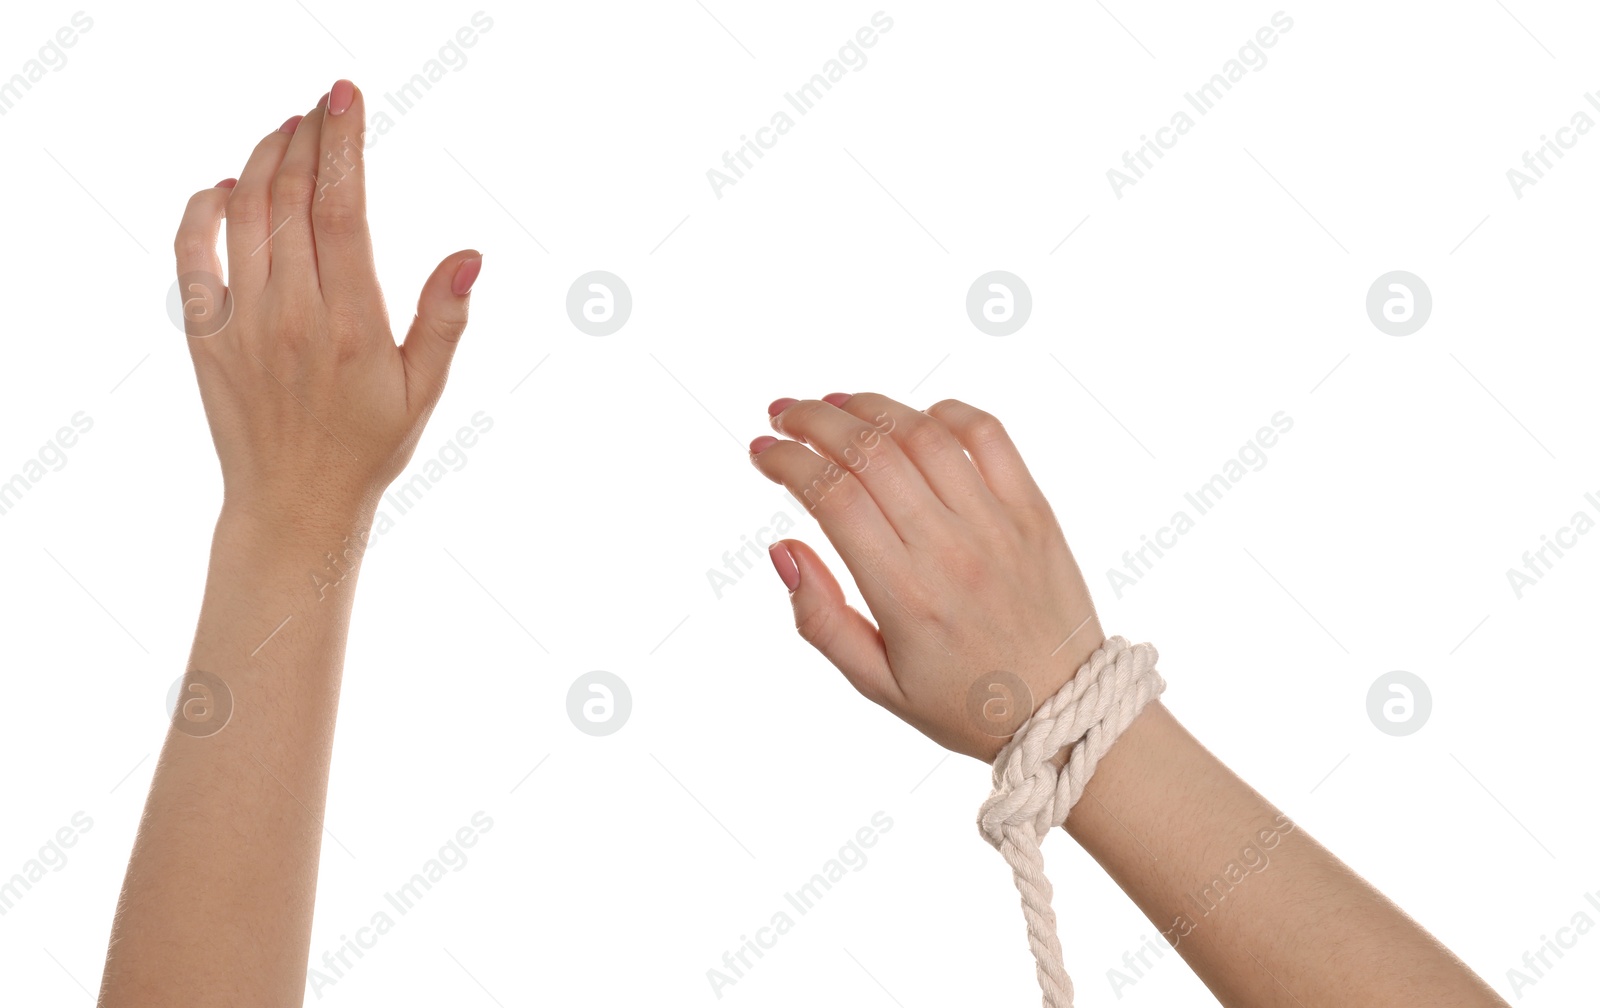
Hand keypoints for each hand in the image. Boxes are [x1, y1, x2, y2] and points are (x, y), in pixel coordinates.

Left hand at [173, 79, 479, 531]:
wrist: (294, 503)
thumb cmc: (368, 446)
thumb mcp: (423, 389)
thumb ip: (444, 319)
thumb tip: (471, 257)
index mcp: (351, 325)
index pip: (342, 210)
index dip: (342, 145)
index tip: (344, 98)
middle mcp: (292, 316)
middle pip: (290, 198)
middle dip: (307, 137)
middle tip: (323, 104)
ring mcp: (242, 323)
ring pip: (244, 214)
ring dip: (263, 160)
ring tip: (288, 131)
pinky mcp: (206, 334)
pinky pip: (193, 252)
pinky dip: (205, 208)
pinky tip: (229, 187)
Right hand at [750, 393, 1102, 761]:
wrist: (1067, 711)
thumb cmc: (964, 703)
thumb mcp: (876, 683)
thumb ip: (820, 619)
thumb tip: (782, 549)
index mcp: (906, 595)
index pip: (833, 498)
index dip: (787, 462)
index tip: (760, 451)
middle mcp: (950, 549)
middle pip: (869, 453)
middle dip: (814, 421)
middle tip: (784, 414)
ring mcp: (997, 523)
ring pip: (922, 434)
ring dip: (869, 407)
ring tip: (835, 404)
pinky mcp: (1033, 509)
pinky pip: (988, 436)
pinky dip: (944, 412)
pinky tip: (913, 418)